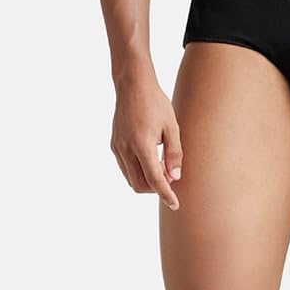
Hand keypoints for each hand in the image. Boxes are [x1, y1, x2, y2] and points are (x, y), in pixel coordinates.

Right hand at [110, 78, 182, 209]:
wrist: (132, 85)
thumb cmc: (156, 103)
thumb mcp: (172, 126)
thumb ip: (174, 153)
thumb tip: (175, 177)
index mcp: (142, 144)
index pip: (154, 179)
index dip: (165, 194)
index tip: (175, 204)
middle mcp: (126, 149)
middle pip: (140, 184)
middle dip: (156, 188)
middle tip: (171, 175)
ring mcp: (117, 147)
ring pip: (131, 179)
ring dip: (147, 180)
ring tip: (162, 165)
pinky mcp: (114, 145)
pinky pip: (126, 168)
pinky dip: (138, 172)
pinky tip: (151, 159)